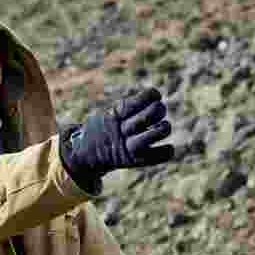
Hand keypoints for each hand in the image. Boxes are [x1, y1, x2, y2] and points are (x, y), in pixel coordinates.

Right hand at [59, 87, 173, 185]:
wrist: (87, 155)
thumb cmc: (103, 129)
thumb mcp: (107, 114)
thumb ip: (127, 106)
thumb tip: (155, 96)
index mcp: (113, 117)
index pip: (133, 103)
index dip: (148, 96)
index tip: (156, 93)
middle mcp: (121, 132)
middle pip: (145, 118)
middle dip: (158, 110)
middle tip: (160, 108)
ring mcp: (128, 148)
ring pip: (153, 135)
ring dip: (164, 128)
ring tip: (164, 125)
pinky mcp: (136, 161)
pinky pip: (158, 156)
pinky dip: (167, 150)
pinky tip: (167, 146)